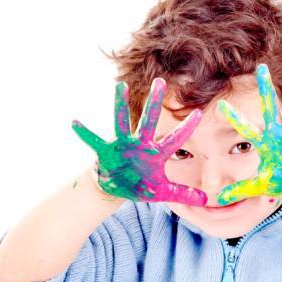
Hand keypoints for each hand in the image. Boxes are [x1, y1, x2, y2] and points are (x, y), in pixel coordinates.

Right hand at [71, 77, 207, 205]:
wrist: (117, 188)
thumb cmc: (141, 185)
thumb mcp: (163, 192)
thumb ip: (183, 193)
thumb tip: (206, 200)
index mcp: (156, 153)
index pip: (175, 139)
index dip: (186, 127)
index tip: (199, 112)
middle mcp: (140, 144)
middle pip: (148, 120)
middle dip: (154, 102)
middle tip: (160, 81)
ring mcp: (122, 145)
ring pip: (121, 121)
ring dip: (120, 105)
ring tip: (120, 86)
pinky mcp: (106, 151)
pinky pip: (94, 141)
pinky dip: (85, 134)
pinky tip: (75, 123)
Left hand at [216, 63, 281, 204]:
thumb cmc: (279, 181)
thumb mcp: (257, 187)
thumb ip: (239, 190)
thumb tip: (219, 199)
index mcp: (264, 142)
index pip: (245, 127)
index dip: (234, 117)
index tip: (220, 104)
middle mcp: (278, 133)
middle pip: (270, 107)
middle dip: (266, 87)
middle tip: (261, 67)